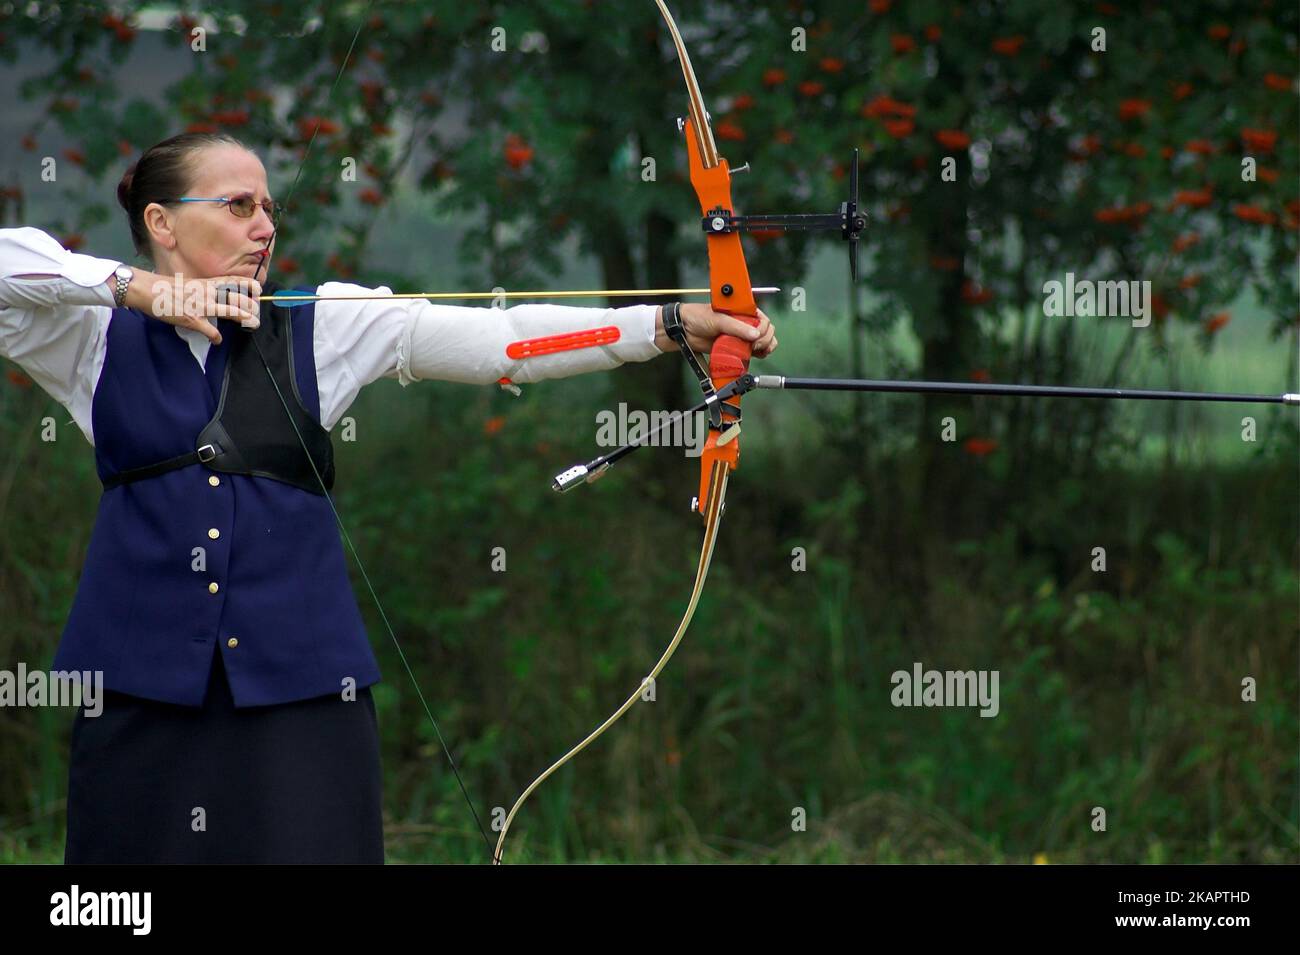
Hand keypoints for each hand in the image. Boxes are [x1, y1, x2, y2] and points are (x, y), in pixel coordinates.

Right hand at [149, 275, 262, 345]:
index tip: (259, 290)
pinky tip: (218, 340)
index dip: (248, 285)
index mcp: (206, 283)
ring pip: (232, 311)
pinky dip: (216, 337)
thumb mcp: (188, 284)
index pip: (233, 281)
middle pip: (238, 297)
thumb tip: (211, 296)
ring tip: (253, 324)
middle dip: (252, 305)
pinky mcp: (193, 319)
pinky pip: (210, 330)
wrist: (146, 290)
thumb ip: (202, 289)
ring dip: (245, 318)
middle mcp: (208, 293)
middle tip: (257, 313)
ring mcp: (202, 306)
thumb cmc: (164, 287)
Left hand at [661, 303, 776, 357]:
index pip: (763, 319)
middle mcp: (744, 322)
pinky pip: (753, 352)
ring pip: (763, 342)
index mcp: (742, 311)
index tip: (756, 336)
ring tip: (755, 351)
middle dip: (765, 339)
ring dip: (764, 347)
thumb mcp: (719, 319)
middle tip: (755, 346)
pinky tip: (755, 355)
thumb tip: (755, 335)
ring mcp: (741, 336)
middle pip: (766, 331)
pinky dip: (758, 355)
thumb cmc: (698, 317)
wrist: (684, 331)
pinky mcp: (736, 347)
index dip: (763, 329)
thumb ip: (737, 327)